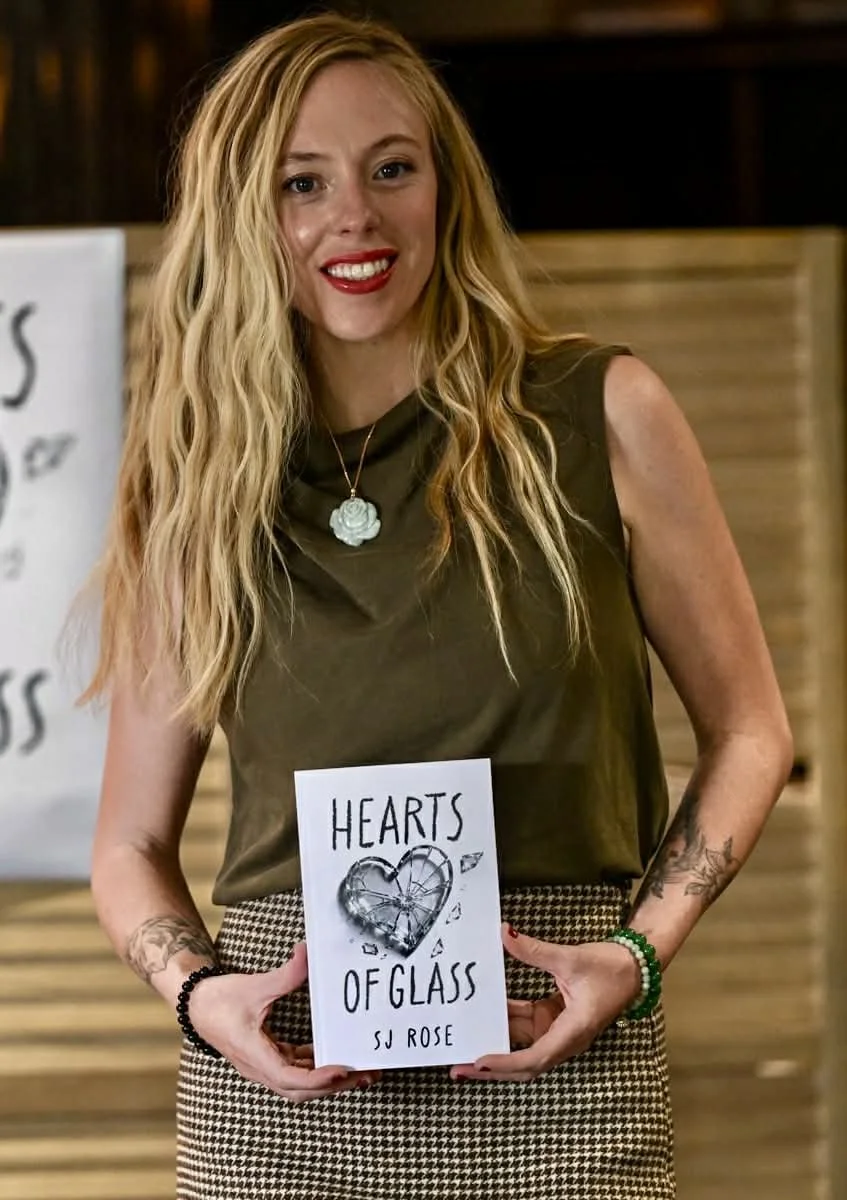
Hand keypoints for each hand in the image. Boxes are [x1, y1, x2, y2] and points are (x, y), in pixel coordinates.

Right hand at [188, 942, 378, 1100]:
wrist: (196, 1004)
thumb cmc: (220, 999)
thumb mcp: (255, 985)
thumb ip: (285, 974)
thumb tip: (308, 953)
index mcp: (255, 1055)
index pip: (291, 1079)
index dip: (319, 1078)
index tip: (343, 1069)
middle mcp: (260, 1068)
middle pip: (301, 1090)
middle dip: (334, 1086)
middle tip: (366, 1075)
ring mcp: (263, 1065)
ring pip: (298, 1084)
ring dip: (327, 1080)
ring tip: (359, 1071)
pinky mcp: (266, 1057)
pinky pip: (293, 1070)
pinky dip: (314, 1067)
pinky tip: (333, 1056)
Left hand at [450, 923, 641, 1082]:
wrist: (633, 966)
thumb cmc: (609, 968)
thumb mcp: (570, 958)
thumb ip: (534, 950)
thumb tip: (505, 933)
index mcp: (572, 1032)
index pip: (534, 1058)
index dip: (506, 1062)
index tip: (479, 1061)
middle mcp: (564, 1039)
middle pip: (523, 1063)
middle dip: (491, 1067)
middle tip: (457, 1068)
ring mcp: (558, 1030)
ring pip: (522, 1046)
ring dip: (495, 1046)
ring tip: (463, 1045)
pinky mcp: (554, 1018)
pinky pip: (526, 1026)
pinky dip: (506, 1022)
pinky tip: (484, 1015)